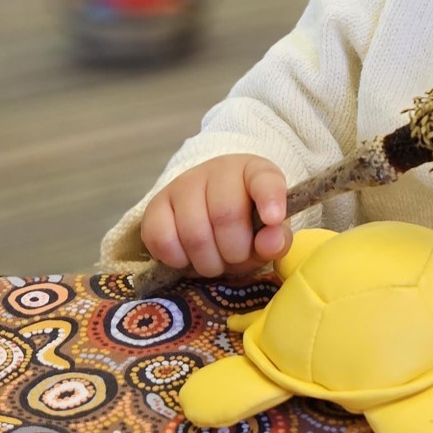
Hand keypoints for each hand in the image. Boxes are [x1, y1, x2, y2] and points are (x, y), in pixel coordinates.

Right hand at [140, 155, 292, 280]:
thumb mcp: (268, 233)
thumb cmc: (245, 224)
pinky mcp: (156, 204)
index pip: (264, 179)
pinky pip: (162, 239)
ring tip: (214, 261)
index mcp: (254, 171)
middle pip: (226, 215)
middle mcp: (218, 170)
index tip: (273, 218)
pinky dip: (177, 259)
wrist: (206, 212)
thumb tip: (271, 242)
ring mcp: (183, 184)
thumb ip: (277, 240)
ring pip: (194, 232)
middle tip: (234, 258)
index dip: (270, 198)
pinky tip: (187, 258)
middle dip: (234, 251)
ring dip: (207, 262)